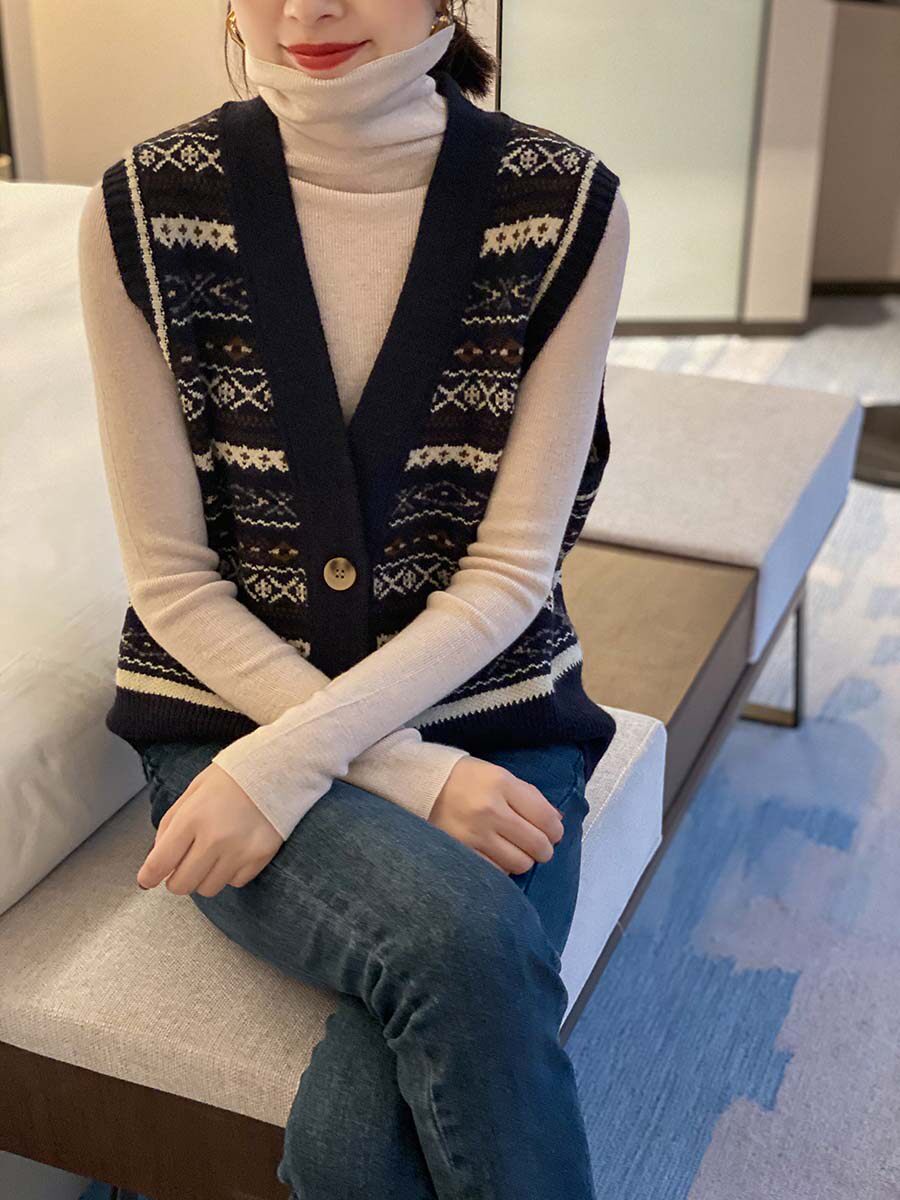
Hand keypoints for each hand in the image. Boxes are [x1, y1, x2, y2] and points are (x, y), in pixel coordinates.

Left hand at [136, 763, 283, 896]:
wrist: (277, 769)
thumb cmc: (233, 777)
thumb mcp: (192, 792)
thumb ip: (170, 825)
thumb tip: (156, 858)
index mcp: (192, 818)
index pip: (159, 863)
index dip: (149, 876)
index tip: (148, 879)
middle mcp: (214, 838)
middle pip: (182, 885)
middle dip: (176, 879)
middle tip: (182, 866)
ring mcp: (239, 851)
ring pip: (208, 889)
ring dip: (204, 877)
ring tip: (212, 855)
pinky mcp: (260, 858)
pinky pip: (235, 882)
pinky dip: (230, 873)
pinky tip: (234, 851)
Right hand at [428, 756, 564, 875]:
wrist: (420, 784)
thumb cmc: (466, 779)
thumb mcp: (499, 775)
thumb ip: (530, 797)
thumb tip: (557, 821)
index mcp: (502, 784)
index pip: (546, 818)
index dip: (555, 831)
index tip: (552, 833)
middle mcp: (489, 810)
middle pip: (537, 845)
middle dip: (544, 849)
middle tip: (538, 846)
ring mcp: (474, 834)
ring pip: (520, 863)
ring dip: (524, 860)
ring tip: (517, 851)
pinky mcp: (460, 852)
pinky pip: (496, 872)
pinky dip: (503, 868)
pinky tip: (498, 856)